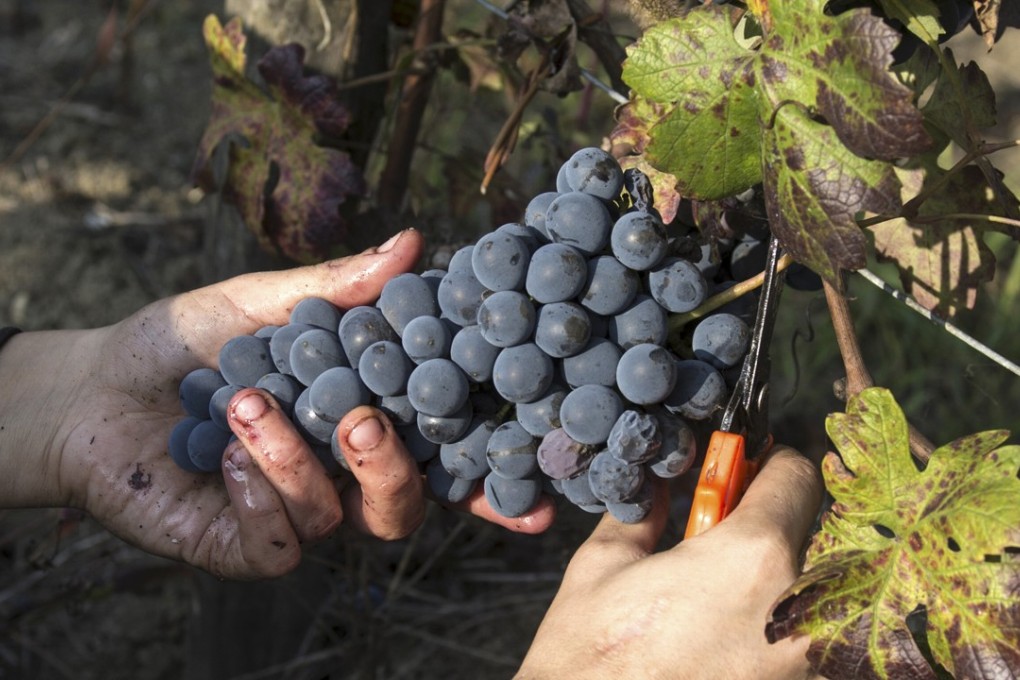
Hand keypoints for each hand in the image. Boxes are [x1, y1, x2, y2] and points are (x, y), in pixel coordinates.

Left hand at [0, 229, 553, 578]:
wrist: (98, 387)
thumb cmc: (188, 344)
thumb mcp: (264, 302)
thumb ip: (338, 284)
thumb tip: (414, 241)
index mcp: (363, 422)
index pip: (442, 454)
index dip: (495, 474)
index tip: (543, 488)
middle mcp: (342, 480)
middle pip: (409, 503)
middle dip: (396, 467)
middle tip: (363, 420)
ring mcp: (297, 517)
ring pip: (342, 519)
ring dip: (297, 459)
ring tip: (245, 404)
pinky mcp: (245, 546)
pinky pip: (280, 542)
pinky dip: (256, 491)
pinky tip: (219, 449)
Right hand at [515, 446, 823, 679]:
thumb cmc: (588, 663)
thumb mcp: (602, 567)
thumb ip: (643, 514)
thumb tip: (659, 489)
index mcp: (750, 558)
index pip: (798, 478)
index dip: (768, 464)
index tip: (745, 470)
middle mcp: (796, 610)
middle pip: (817, 530)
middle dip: (775, 520)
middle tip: (724, 534)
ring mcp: (804, 662)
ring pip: (818, 587)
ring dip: (781, 574)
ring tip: (721, 593)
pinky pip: (808, 639)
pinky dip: (779, 624)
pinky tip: (728, 635)